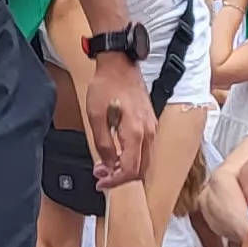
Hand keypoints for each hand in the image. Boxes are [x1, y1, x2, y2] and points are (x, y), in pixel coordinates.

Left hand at [79, 50, 153, 186]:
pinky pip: (145, 149)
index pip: (130, 170)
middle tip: (101, 176)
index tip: (100, 182)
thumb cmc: (106, 86)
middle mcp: (149, 133)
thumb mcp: (96, 116)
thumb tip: (107, 165)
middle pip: (141, 170)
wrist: (120, 64)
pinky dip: (132, 158)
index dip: (115, 182)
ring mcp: (152, 128)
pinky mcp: (150, 123)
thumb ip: (103, 144)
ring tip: (106, 166)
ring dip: (127, 169)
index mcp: (135, 132)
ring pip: (145, 161)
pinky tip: (117, 154)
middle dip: (120, 178)